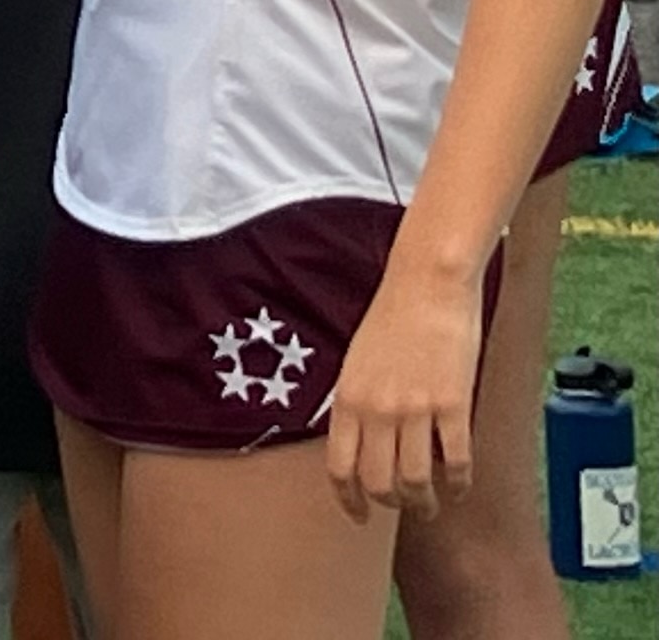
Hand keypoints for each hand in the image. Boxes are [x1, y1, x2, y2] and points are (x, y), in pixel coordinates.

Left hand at [322, 257, 483, 521]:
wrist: (427, 285)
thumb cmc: (393, 317)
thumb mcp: (357, 362)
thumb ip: (356, 403)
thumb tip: (359, 443)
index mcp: (346, 398)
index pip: (339, 467)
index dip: (349, 500)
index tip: (359, 516)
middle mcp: (376, 409)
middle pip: (378, 483)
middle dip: (391, 505)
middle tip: (406, 508)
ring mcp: (415, 409)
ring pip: (417, 482)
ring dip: (426, 503)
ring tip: (435, 504)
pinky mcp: (453, 405)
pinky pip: (456, 462)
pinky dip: (460, 483)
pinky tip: (461, 484)